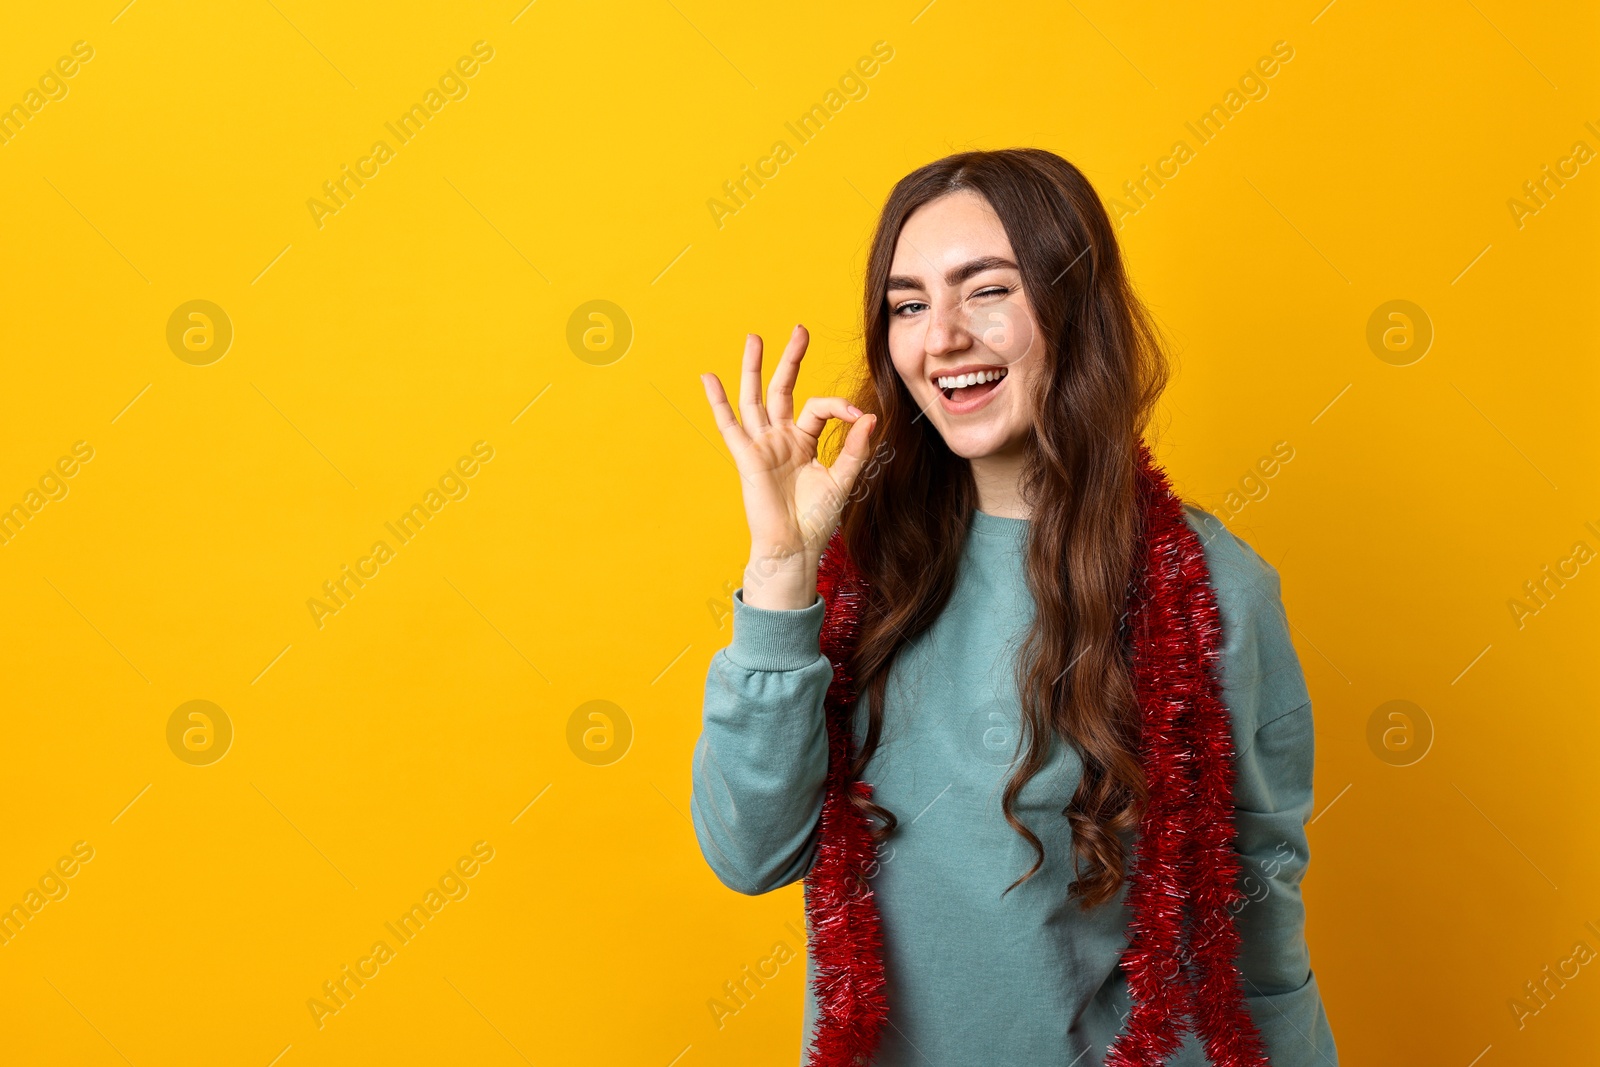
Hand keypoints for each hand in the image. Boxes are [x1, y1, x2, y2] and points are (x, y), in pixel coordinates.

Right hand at [701, 325, 877, 609]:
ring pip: (755, 399)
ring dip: (755, 369)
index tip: (859, 415)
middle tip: (799, 330)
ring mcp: (762, 445)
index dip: (839, 406)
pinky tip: (708, 378)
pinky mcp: (748, 457)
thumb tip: (870, 415)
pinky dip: (718, 402)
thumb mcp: (844, 479)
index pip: (820, 408)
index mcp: (804, 442)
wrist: (795, 547)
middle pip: (783, 389)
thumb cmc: (817, 519)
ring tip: (754, 338)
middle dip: (791, 359)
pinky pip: (729, 425)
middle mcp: (781, 438)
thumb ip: (856, 447)